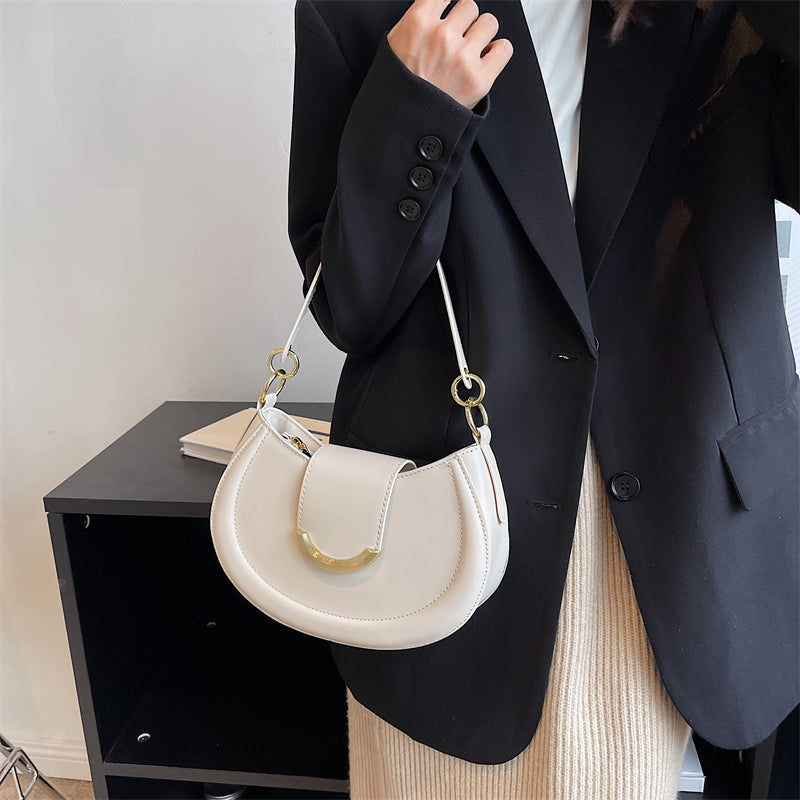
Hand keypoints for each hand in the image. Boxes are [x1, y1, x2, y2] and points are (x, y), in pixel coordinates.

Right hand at [387, 0, 512, 109]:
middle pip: (470, 6)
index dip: (447, 6)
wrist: (402, 128)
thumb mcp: (393, 45)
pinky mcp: (479, 79)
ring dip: (482, 35)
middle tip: (457, 41)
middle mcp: (441, 36)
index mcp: (417, 22)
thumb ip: (417, 20)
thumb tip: (438, 5)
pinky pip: (504, 48)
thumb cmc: (397, 90)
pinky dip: (497, 53)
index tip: (448, 16)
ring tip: (470, 52)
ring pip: (489, 23)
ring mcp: (462, 58)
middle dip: (465, 22)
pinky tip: (485, 60)